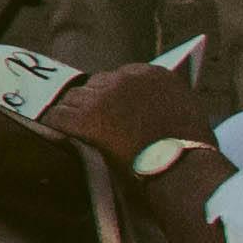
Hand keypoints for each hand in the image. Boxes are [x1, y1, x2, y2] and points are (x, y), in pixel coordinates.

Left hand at [44, 61, 221, 169]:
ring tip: (69, 129)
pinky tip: (51, 133)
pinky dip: (54, 125)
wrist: (182, 168)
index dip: (112, 96)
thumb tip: (143, 106)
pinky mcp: (85, 116)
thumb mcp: (183, 111)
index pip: (119, 77)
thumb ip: (160, 100)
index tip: (109, 110)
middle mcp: (125, 78)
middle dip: (92, 103)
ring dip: (73, 113)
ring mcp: (103, 96)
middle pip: (95, 84)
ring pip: (74, 98)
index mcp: (152, 73)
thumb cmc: (190, 150)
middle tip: (90, 123)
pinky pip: (58, 116)